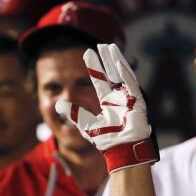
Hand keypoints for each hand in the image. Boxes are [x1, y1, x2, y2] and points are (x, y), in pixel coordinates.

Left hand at [55, 43, 156, 171]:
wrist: (121, 150)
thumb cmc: (106, 140)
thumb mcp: (86, 125)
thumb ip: (73, 113)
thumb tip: (57, 103)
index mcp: (108, 102)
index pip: (100, 80)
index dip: (94, 67)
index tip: (88, 52)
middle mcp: (119, 97)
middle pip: (112, 74)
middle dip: (106, 59)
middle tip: (101, 45)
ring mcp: (129, 98)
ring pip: (122, 74)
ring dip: (116, 60)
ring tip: (109, 47)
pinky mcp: (137, 101)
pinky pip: (131, 84)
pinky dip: (125, 73)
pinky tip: (118, 63)